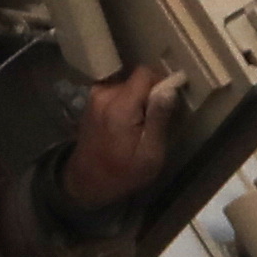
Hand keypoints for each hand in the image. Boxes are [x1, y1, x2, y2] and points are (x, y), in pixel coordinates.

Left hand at [60, 63, 181, 210]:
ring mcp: (94, 97)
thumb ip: (159, 118)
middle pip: (136, 79)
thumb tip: (170, 88)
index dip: (162, 82)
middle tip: (154, 122)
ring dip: (138, 101)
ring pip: (127, 86)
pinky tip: (127, 126)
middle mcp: (103, 95)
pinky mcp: (92, 102)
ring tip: (140, 127)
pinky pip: (117, 93)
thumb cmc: (123, 173)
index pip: (145, 72)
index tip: (170, 102)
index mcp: (119, 106)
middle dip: (150, 95)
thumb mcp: (150, 153)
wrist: (86, 183)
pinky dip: (127, 104)